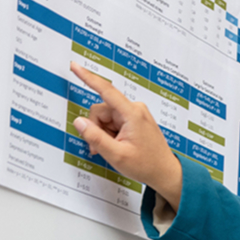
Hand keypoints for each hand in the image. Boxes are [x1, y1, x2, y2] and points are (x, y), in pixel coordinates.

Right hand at [68, 65, 183, 205]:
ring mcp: (134, 114)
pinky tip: (115, 145)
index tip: (75, 66)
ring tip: (112, 149)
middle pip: (101, 110)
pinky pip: (112, 122)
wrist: (164, 172)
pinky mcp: (133, 119)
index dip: (87, 77)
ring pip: (104, 117)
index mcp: (132, 113)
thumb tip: (79, 122)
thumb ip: (95, 137)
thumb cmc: (146, 164)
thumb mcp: (116, 155)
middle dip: (96, 128)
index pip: (106, 90)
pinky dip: (109, 134)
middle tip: (100, 148)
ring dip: (102, 133)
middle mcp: (134, 109)